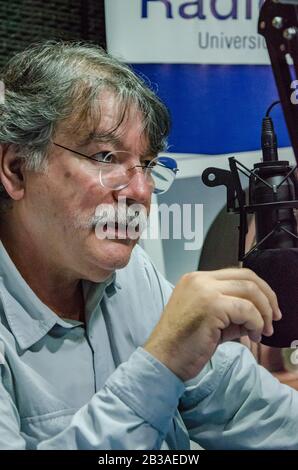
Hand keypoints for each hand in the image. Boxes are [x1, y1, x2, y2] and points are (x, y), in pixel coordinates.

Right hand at [144, 268, 281, 380]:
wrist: (163, 359)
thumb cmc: (182, 344)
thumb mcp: (210, 321)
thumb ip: (232, 312)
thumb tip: (258, 314)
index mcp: (196, 280)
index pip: (237, 273)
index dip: (259, 290)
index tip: (268, 309)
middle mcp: (199, 280)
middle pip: (247, 277)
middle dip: (267, 298)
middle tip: (273, 319)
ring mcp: (204, 290)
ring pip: (250, 290)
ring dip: (263, 312)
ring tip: (261, 331)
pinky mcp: (211, 305)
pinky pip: (246, 310)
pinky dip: (256, 323)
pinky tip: (252, 336)